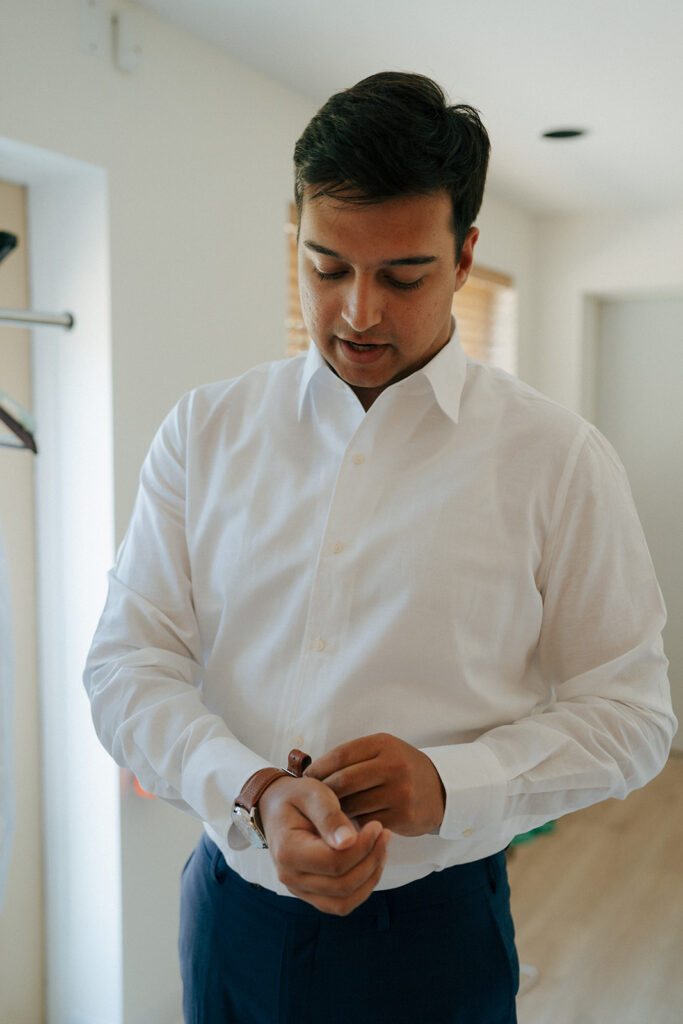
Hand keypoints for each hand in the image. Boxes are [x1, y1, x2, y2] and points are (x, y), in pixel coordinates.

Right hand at [258, 775, 391, 915]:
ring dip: (370, 878)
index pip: (335, 862)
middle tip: (385, 834)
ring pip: (343, 901)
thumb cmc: (297, 796)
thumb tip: (348, 842)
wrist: (277, 806)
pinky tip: (371, 863)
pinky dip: (361, 888)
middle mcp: (290, 876)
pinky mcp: (310, 893)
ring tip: (382, 850)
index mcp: (288, 851)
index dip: (363, 848)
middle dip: (371, 860)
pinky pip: (340, 903)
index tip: (377, 825)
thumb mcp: (313, 794)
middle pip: (342, 885)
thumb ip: (330, 816)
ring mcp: (299, 889)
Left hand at [305, 732, 445, 836]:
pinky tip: (349, 822)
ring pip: (353, 804)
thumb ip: (353, 757)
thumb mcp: (382, 750)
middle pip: (343, 781)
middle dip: (323, 792)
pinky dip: (354, 823)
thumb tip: (312, 773)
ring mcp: (400, 792)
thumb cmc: (400, 768)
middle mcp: (394, 766)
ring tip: (328, 811)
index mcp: (384, 744)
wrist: (440, 790)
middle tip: (313, 799)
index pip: (340, 755)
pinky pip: (366, 822)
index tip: (307, 779)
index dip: (319, 768)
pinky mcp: (403, 817)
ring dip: (336, 811)